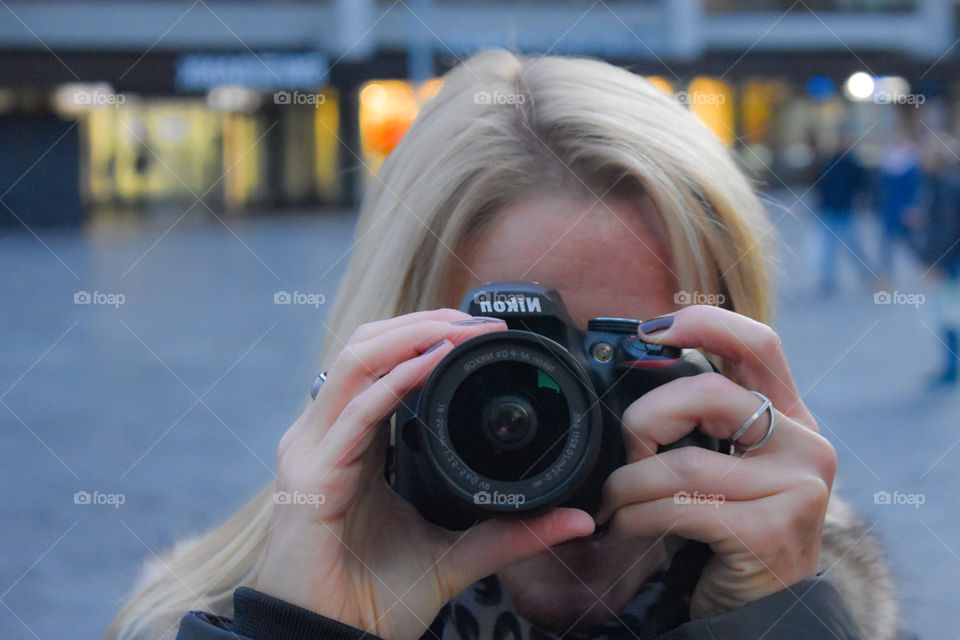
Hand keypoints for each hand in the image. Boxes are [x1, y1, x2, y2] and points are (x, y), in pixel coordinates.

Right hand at [256, 309, 594, 639]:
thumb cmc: (374, 599)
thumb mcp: (455, 554)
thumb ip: (509, 532)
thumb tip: (574, 518)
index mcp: (350, 444)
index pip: (379, 364)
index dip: (425, 336)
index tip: (483, 332)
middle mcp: (325, 437)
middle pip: (364, 347)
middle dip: (422, 323)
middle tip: (479, 322)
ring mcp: (312, 452)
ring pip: (355, 362)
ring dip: (411, 335)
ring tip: (461, 329)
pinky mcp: (311, 477)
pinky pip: (356, 412)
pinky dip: (396, 380)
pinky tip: (432, 363)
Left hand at [596, 305, 835, 618]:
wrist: (762, 615)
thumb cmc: (729, 533)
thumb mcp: (726, 466)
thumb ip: (702, 422)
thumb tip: (637, 373)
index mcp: (790, 417)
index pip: (759, 344)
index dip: (706, 324)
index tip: (651, 330)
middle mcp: (805, 444)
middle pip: (708, 396)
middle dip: (645, 420)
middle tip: (625, 453)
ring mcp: (795, 488)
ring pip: (682, 462)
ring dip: (627, 484)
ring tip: (613, 502)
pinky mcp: (770, 530)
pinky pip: (677, 507)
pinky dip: (635, 517)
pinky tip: (626, 527)